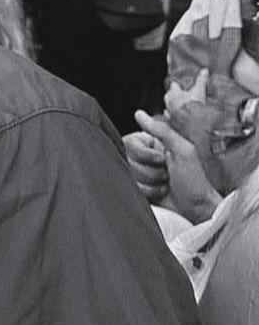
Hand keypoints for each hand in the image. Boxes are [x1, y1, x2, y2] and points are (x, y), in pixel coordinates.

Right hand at [133, 102, 221, 223]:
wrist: (197, 209)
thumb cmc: (194, 181)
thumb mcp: (183, 151)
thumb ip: (161, 130)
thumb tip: (139, 114)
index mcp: (154, 144)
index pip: (129, 142)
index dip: (144, 154)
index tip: (162, 159)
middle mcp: (146, 156)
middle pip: (127, 159)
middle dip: (149, 171)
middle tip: (167, 173)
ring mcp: (142, 173)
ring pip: (129, 174)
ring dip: (150, 182)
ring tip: (166, 183)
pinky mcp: (140, 188)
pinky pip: (132, 187)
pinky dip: (148, 192)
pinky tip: (161, 192)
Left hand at [162, 64, 209, 126]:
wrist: (192, 123)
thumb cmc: (194, 105)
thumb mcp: (200, 90)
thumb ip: (201, 80)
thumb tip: (205, 70)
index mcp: (174, 93)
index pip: (173, 86)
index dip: (177, 85)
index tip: (179, 85)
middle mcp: (169, 102)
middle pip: (169, 96)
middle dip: (173, 95)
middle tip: (180, 95)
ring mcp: (170, 112)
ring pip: (168, 107)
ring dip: (172, 106)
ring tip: (178, 106)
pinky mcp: (172, 122)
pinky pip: (170, 117)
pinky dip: (172, 116)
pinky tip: (176, 117)